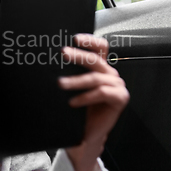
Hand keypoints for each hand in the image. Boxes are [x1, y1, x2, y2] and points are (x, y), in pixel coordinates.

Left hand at [58, 34, 128, 170]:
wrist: (87, 132)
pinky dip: (86, 97)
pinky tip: (73, 102)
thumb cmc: (79, 108)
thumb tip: (51, 61)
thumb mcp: (73, 87)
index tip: (75, 38)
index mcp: (101, 67)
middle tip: (63, 53)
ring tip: (60, 84)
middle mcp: (110, 74)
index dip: (90, 40)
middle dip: (79, 55)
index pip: (100, 47)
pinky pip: (102, 93)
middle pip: (96, 60)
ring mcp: (117, 85)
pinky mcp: (120, 98)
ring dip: (76, 80)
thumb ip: (70, 73)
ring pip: (95, 78)